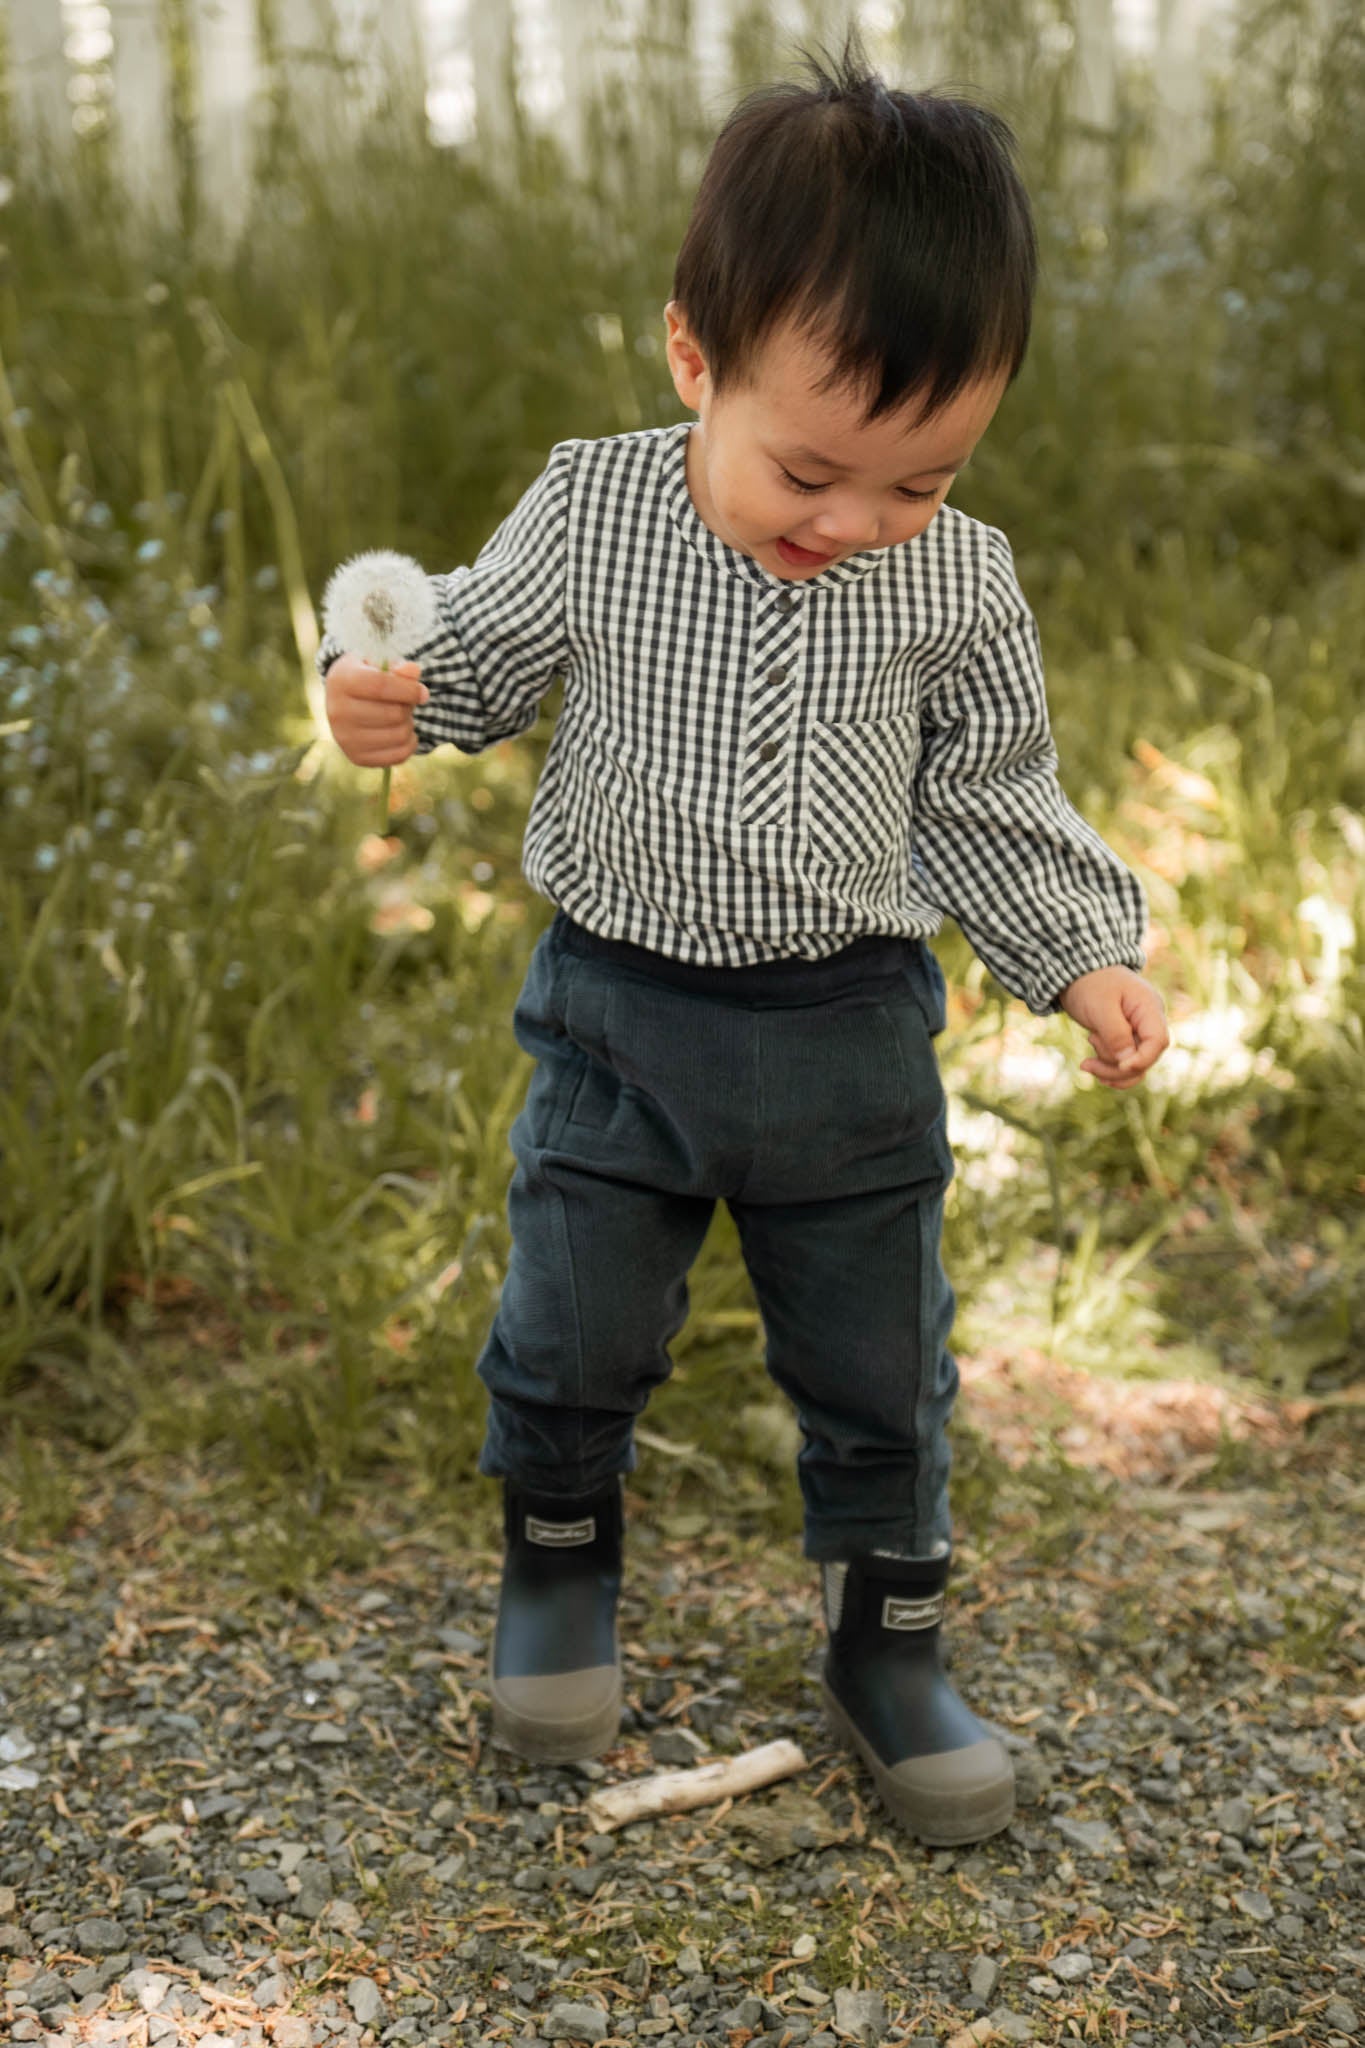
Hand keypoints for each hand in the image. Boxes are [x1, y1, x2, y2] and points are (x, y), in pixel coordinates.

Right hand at [324, 655, 428, 765]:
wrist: (344, 700)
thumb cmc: (367, 676)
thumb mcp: (380, 664)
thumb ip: (398, 666)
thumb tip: (413, 671)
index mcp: (341, 681)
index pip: (381, 686)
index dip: (408, 689)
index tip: (422, 692)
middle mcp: (337, 712)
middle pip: (394, 714)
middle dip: (408, 707)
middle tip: (405, 703)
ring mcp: (345, 738)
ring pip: (399, 735)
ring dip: (409, 724)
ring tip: (400, 715)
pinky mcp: (356, 758)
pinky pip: (399, 755)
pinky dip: (410, 743)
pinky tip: (403, 731)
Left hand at [1058, 965, 1168, 1087]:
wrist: (1078, 973)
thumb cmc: (1090, 984)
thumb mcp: (1100, 1008)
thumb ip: (1116, 1034)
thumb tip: (1128, 1062)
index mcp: (1149, 1008)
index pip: (1158, 1041)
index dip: (1142, 1059)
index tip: (1120, 1065)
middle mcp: (1148, 1022)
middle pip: (1145, 1058)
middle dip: (1117, 1068)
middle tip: (1087, 1062)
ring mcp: (1138, 1032)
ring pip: (1134, 1065)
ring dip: (1109, 1069)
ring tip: (1087, 1057)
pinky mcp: (1126, 1039)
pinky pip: (1125, 1063)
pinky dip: (1108, 1068)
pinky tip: (1090, 1066)